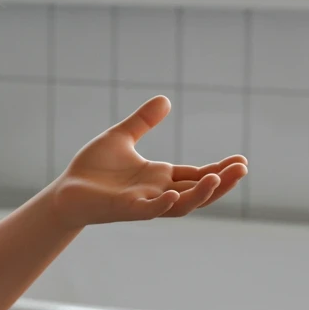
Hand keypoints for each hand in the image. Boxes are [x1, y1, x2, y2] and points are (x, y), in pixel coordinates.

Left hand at [48, 95, 248, 230]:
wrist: (66, 191)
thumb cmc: (93, 169)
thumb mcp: (121, 137)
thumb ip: (143, 121)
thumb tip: (166, 99)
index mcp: (159, 176)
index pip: (197, 175)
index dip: (219, 169)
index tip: (241, 160)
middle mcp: (157, 192)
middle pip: (197, 191)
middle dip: (221, 182)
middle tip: (242, 169)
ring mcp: (143, 202)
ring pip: (180, 204)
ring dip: (199, 194)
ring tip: (217, 178)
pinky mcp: (125, 209)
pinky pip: (148, 210)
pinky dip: (162, 204)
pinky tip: (172, 193)